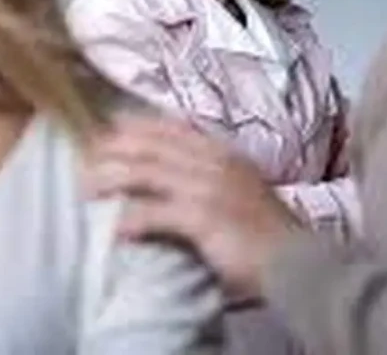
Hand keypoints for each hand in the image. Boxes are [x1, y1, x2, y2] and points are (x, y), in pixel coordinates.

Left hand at [84, 115, 302, 299]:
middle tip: (86, 158)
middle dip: (114, 149)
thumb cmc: (270, 234)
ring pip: (145, 172)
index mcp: (224, 154)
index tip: (111, 127)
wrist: (299, 260)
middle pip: (151, 146)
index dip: (138, 126)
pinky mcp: (203, 217)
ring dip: (111, 178)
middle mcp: (214, 162)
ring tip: (87, 188)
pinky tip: (116, 230)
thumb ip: (214, 178)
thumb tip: (178, 179)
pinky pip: (155, 213)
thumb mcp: (243, 192)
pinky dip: (132, 220)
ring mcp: (208, 187)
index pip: (172, 128)